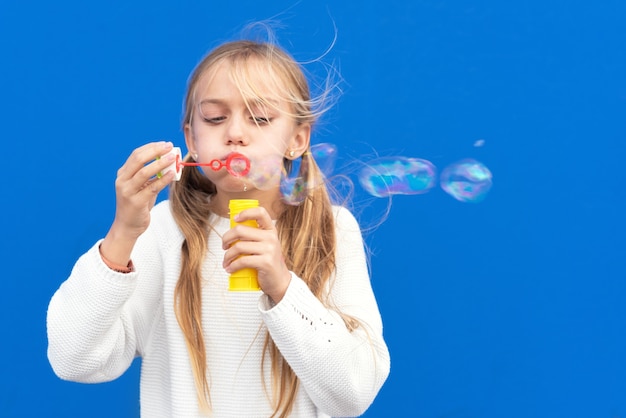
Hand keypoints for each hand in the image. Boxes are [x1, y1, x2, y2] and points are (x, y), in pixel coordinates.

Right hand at [100, 141, 175, 264]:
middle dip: (155, 151)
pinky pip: (152, 187)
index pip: (136, 154)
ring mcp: (128, 191)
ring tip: (173, 158)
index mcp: (123, 174)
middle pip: (138, 159)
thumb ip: (152, 175)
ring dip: (160, 163)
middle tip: (170, 147)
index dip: (151, 147)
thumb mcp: (142, 187)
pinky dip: (163, 179)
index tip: (165, 144)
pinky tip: (172, 174)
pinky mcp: (136, 202)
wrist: (127, 226)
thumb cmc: (138, 205)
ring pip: (144, 172)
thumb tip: (169, 162)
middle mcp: (122, 181)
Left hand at [222, 206, 291, 302]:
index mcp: (271, 230)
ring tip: (226, 261)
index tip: (235, 219)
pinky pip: (242, 261)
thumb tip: (232, 230)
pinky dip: (232, 266)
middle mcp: (271, 237)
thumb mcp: (265, 245)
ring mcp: (269, 249)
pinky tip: (230, 269)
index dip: (245, 213)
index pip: (260, 212)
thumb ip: (255, 237)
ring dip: (227, 256)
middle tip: (224, 246)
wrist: (279, 281)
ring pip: (238, 247)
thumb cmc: (268, 263)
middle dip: (226, 238)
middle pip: (240, 230)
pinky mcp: (265, 262)